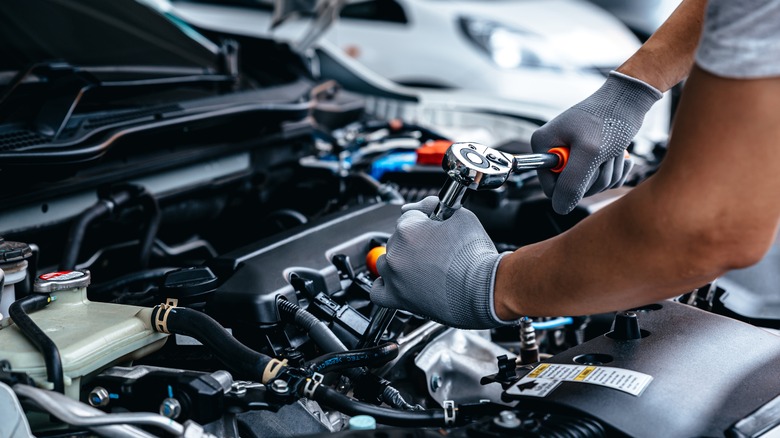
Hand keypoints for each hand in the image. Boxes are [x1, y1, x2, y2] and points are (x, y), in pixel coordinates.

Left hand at [370, 196, 516, 328]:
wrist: (484, 289)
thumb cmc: (476, 256)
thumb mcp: (461, 216)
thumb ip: (435, 205)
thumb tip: (424, 205)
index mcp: (408, 228)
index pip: (408, 215)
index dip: (424, 221)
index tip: (434, 228)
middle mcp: (396, 251)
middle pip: (397, 239)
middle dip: (414, 242)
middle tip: (436, 250)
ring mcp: (394, 276)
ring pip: (386, 262)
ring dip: (400, 262)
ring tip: (423, 267)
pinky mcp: (397, 298)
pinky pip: (377, 291)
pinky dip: (385, 286)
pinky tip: (398, 282)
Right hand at [531, 71, 661, 214]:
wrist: (630, 98)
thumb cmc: (609, 117)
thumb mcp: (590, 152)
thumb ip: (572, 183)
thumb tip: (559, 208)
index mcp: (544, 145)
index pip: (550, 187)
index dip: (571, 186)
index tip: (588, 167)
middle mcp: (554, 150)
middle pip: (571, 188)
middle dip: (595, 177)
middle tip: (604, 155)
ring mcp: (573, 155)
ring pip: (590, 185)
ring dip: (608, 172)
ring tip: (613, 150)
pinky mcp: (590, 157)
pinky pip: (602, 179)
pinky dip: (615, 171)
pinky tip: (619, 155)